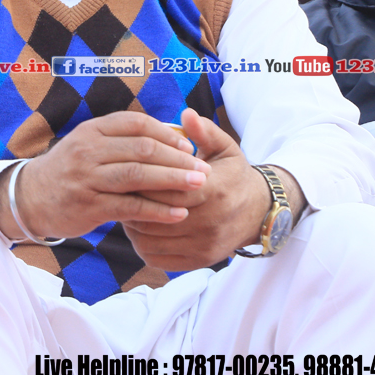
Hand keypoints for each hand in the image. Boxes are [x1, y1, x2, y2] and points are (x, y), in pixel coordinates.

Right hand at [0, 110, 211, 241]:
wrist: (32, 196)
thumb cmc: (72, 169)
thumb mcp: (89, 143)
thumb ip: (122, 139)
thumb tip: (171, 135)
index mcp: (92, 130)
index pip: (136, 124)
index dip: (167, 134)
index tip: (190, 146)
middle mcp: (88, 150)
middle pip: (142, 149)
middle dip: (178, 159)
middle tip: (204, 169)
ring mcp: (87, 178)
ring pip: (137, 176)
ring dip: (173, 182)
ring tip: (199, 187)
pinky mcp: (89, 205)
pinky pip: (130, 207)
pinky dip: (157, 210)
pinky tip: (178, 214)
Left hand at [121, 109, 272, 270]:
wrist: (257, 212)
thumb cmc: (233, 175)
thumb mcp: (225, 148)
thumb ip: (204, 131)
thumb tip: (186, 113)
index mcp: (215, 191)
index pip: (167, 187)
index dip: (143, 178)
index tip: (127, 167)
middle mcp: (210, 222)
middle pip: (156, 213)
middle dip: (133, 200)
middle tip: (117, 187)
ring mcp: (204, 245)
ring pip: (150, 238)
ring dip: (131, 223)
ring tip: (124, 204)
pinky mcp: (197, 262)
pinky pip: (156, 257)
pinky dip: (140, 243)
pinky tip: (137, 225)